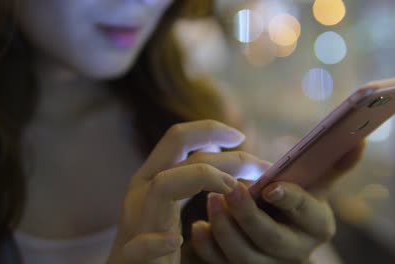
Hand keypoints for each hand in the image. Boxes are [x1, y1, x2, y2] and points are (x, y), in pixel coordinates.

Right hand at [106, 120, 268, 263]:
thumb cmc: (157, 238)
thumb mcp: (174, 203)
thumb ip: (193, 182)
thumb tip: (233, 166)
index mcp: (152, 176)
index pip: (178, 138)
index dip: (210, 130)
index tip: (240, 136)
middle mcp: (141, 192)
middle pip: (179, 156)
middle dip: (225, 157)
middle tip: (263, 169)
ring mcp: (136, 222)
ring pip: (162, 186)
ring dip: (202, 180)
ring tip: (233, 191)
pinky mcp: (131, 256)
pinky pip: (140, 245)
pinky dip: (158, 241)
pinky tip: (179, 240)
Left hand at [190, 143, 364, 263]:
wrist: (279, 228)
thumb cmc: (296, 198)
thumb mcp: (315, 183)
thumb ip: (333, 164)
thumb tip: (359, 138)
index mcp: (318, 225)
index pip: (307, 214)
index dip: (290, 200)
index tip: (270, 186)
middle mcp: (296, 251)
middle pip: (272, 240)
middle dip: (249, 216)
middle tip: (229, 189)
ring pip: (245, 257)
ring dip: (225, 230)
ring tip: (210, 202)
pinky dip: (209, 248)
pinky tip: (198, 227)